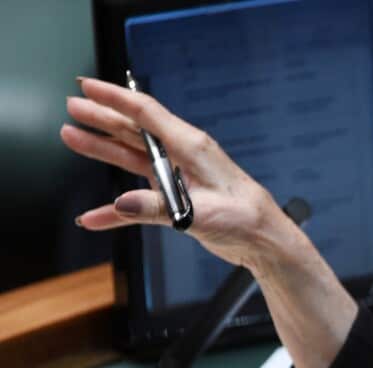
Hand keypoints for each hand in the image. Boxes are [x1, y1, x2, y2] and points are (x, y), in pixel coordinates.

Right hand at [61, 77, 294, 271]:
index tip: (88, 86)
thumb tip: (121, 204)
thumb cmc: (247, 219)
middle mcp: (183, 156)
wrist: (265, 241)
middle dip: (102, 117)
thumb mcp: (202, 214)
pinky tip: (95, 216)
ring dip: (103, 148)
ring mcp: (178, 176)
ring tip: (72, 136)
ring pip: (133, 156)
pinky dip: (117, 209)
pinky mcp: (177, 197)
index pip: (147, 114)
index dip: (115, 97)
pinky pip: (139, 197)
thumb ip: (157, 208)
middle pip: (134, 130)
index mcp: (192, 147)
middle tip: (73, 106)